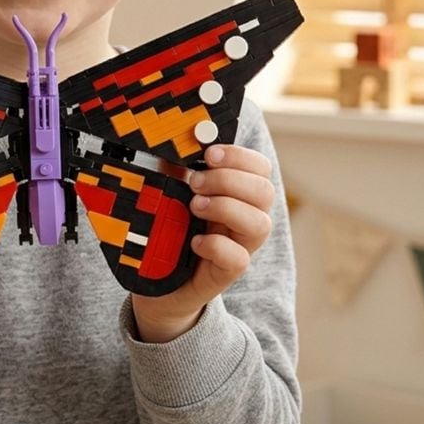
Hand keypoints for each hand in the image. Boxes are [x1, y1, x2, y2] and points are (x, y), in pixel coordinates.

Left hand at [131, 144, 274, 343]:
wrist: (159, 284)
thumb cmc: (168, 232)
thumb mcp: (172, 194)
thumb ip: (176, 170)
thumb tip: (171, 139)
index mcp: (237, 196)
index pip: (260, 169)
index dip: (241, 157)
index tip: (209, 154)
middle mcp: (245, 220)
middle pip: (265, 192)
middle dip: (228, 180)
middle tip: (196, 183)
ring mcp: (239, 248)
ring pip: (260, 224)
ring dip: (225, 208)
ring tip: (194, 206)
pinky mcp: (225, 274)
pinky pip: (238, 259)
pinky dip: (216, 245)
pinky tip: (194, 241)